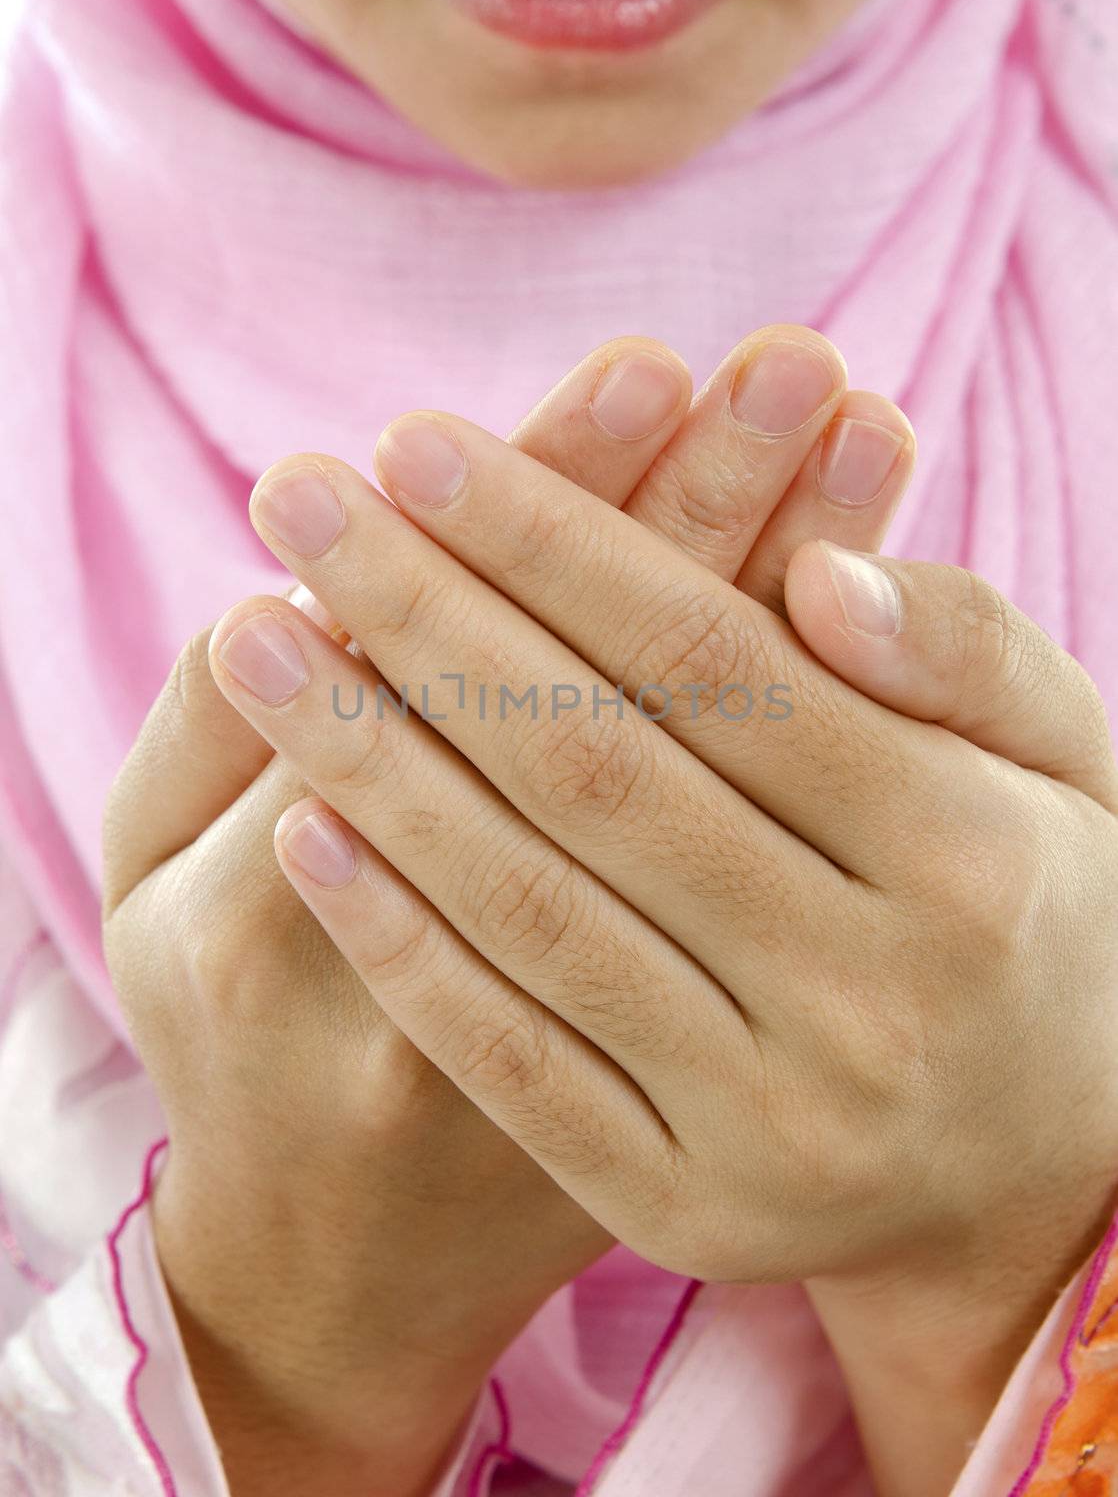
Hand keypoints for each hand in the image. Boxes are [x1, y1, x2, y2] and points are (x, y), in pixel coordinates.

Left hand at [208, 399, 1117, 1495]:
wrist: (1036, 1170)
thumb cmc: (1033, 912)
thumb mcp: (1063, 758)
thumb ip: (963, 649)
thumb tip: (816, 569)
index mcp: (970, 858)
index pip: (718, 663)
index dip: (557, 541)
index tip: (418, 442)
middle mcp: (868, 1003)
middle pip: (594, 770)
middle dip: (423, 615)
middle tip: (293, 493)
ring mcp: (768, 1126)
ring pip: (530, 910)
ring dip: (368, 759)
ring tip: (251, 634)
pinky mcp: (685, 1209)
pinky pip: (516, 1063)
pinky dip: (400, 939)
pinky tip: (302, 823)